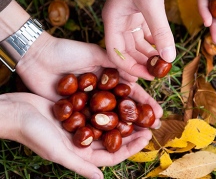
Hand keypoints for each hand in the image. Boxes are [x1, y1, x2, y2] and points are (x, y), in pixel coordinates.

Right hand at [2, 92, 153, 178]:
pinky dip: (109, 102)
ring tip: (138, 107)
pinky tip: (120, 94)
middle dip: (132, 130)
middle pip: (114, 136)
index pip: (113, 153)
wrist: (17, 111)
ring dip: (123, 115)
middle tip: (149, 121)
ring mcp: (82, 122)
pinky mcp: (78, 108)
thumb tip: (100, 178)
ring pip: (108, 120)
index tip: (147, 136)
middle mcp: (84, 139)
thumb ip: (79, 164)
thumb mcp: (57, 150)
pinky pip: (98, 106)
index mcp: (82, 152)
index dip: (131, 147)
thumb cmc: (34, 133)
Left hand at [16, 32, 162, 127]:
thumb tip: (137, 76)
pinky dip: (100, 133)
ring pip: (108, 119)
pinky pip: (89, 125)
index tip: (158, 112)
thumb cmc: (67, 52)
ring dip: (124, 129)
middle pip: (122, 108)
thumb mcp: (94, 53)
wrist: (38, 57)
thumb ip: (115, 62)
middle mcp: (99, 93)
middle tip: (154, 129)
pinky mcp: (73, 112)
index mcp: (106, 78)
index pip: (129, 92)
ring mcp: (87, 104)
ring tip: (140, 138)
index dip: (144, 102)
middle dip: (138, 118)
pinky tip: (112, 142)